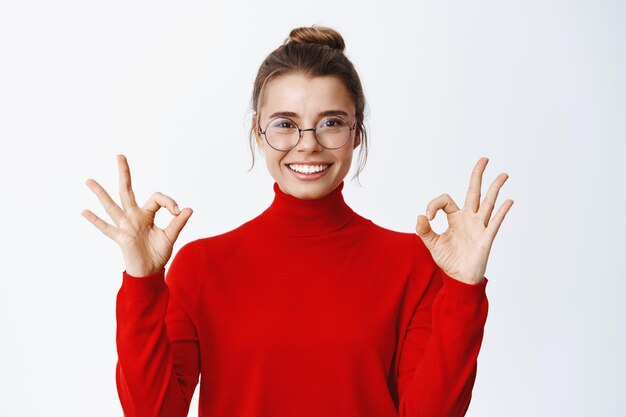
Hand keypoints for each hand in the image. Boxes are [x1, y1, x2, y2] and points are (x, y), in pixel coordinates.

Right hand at [81, 154, 192, 276]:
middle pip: (127, 191)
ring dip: (101, 193)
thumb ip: (178, 223)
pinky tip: (84, 212)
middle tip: (120, 156)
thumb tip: (188, 209)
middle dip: (124, 174)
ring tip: (89, 180)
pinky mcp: (121, 238)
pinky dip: (96, 221)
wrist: (150, 272)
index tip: (178, 211)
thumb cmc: (158, 253)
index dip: (169, 201)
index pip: (156, 198)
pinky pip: (106, 228)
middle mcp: (133, 217)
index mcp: (146, 214)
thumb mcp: (170, 236)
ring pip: (112, 206)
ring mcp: (125, 226)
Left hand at [415, 157, 512, 284]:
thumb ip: (424, 230)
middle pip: (475, 192)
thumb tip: (420, 216)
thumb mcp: (432, 243)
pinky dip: (502, 212)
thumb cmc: (448, 259)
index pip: (446, 199)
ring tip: (503, 174)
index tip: (427, 217)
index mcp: (455, 217)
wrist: (459, 278)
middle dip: (478, 175)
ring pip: (488, 203)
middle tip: (484, 159)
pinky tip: (509, 200)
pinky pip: (495, 223)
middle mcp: (469, 218)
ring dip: (495, 188)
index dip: (434, 204)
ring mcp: (479, 227)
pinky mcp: (486, 238)